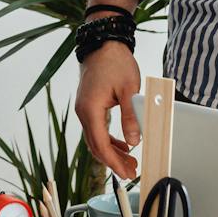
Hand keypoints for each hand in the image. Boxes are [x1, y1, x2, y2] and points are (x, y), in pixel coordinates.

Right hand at [75, 42, 143, 180]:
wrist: (103, 44)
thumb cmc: (115, 63)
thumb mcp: (129, 89)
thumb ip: (130, 117)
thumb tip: (133, 141)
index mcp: (90, 109)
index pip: (100, 144)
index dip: (113, 162)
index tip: (126, 173)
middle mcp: (83, 111)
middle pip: (96, 145)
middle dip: (113, 161)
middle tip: (131, 172)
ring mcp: (84, 108)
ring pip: (96, 138)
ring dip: (111, 151)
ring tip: (129, 161)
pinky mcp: (89, 105)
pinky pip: (97, 129)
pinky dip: (108, 140)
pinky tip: (122, 144)